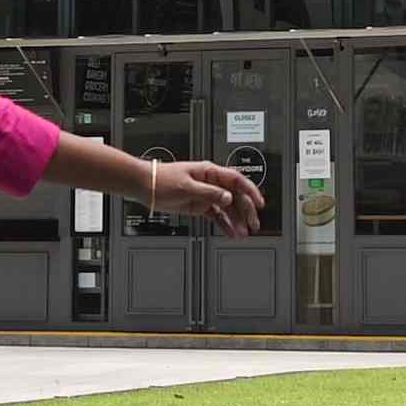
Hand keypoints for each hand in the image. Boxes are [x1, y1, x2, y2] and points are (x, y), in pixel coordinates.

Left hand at [129, 156, 268, 235]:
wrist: (146, 185)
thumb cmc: (162, 179)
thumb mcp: (187, 186)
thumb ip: (209, 192)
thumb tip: (228, 197)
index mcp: (210, 172)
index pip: (237, 180)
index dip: (250, 191)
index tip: (259, 203)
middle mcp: (211, 183)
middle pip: (235, 196)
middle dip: (246, 211)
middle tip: (253, 224)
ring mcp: (206, 194)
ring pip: (228, 208)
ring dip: (236, 220)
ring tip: (243, 233)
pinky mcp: (199, 205)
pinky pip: (216, 215)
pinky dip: (224, 224)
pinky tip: (231, 232)